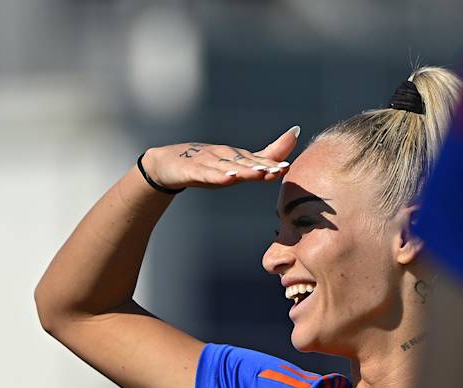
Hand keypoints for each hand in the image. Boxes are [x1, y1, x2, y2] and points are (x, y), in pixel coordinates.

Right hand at [139, 125, 299, 189]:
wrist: (167, 163)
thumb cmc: (206, 164)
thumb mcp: (237, 165)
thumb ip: (267, 156)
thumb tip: (296, 132)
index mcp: (236, 157)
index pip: (258, 161)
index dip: (274, 163)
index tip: (289, 167)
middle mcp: (224, 156)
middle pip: (246, 163)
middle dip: (264, 166)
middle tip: (280, 170)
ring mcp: (207, 162)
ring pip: (228, 167)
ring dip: (244, 170)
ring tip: (260, 174)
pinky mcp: (191, 170)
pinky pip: (205, 174)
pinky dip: (217, 175)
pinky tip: (228, 178)